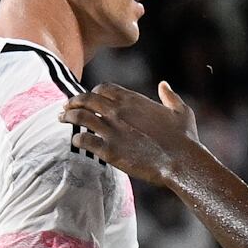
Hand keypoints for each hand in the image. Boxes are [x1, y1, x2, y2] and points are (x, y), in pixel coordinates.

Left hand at [65, 82, 208, 190]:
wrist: (182, 162)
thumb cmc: (185, 138)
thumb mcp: (182, 111)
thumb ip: (170, 96)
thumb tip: (164, 85)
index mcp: (133, 100)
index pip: (103, 88)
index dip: (94, 92)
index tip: (90, 98)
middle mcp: (118, 111)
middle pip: (86, 99)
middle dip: (74, 101)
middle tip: (66, 106)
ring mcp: (112, 130)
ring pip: (80, 116)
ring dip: (68, 116)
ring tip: (62, 118)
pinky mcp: (109, 150)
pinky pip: (83, 140)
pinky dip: (77, 139)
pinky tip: (75, 141)